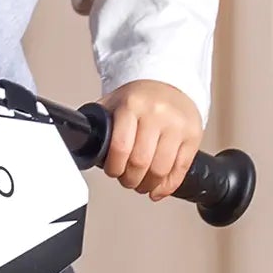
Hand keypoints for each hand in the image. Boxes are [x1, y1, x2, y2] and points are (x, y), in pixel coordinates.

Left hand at [100, 79, 203, 200]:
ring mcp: (177, 125)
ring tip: (141, 184)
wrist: (169, 83)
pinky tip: (158, 189)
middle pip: (141, 162)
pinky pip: (181, 169)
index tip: (113, 171)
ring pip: (161, 169)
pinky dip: (167, 186)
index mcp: (132, 105)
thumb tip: (79, 144)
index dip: (114, 168)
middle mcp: (157, 114)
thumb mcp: (114, 103)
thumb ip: (98, 123)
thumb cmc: (139, 98)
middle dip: (130, 179)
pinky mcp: (193, 135)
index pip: (120, 147)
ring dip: (147, 185)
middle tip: (126, 180)